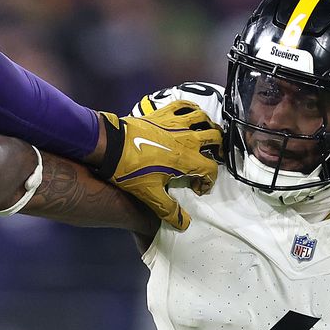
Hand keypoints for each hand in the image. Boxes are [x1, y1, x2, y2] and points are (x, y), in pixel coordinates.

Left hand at [95, 101, 222, 230]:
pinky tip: (190, 114)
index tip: (197, 188)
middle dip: (218, 149)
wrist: (111, 146)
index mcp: (186, 159)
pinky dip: (191, 108)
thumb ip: (169, 209)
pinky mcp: (163, 114)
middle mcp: (186, 138)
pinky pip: (183, 105)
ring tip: (204, 136)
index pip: (211, 168)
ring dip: (208, 126)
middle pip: (215, 138)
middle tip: (211, 158)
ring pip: (203, 118)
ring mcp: (175, 123)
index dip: (209, 181)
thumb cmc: (131, 171)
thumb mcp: (150, 194)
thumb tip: (184, 224)